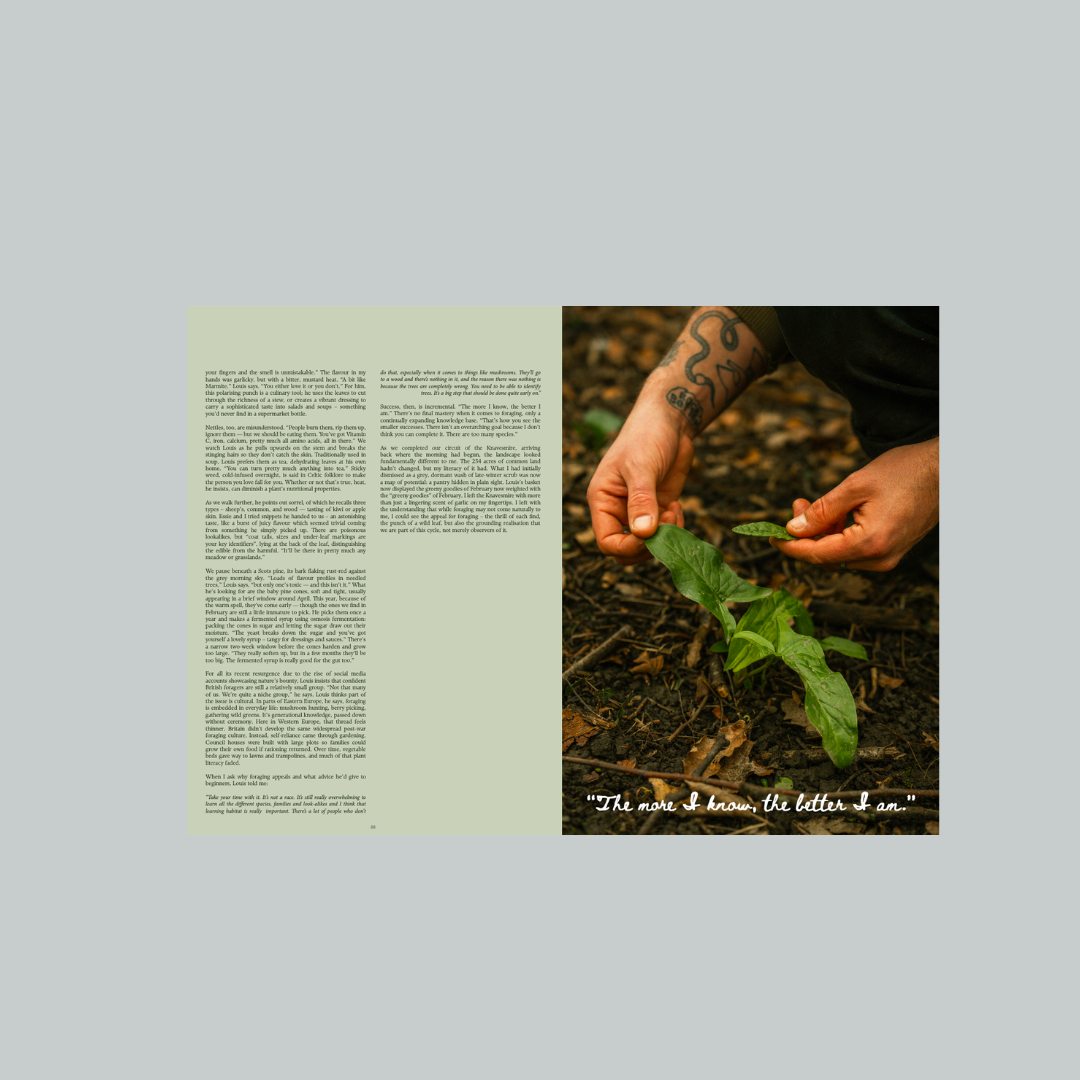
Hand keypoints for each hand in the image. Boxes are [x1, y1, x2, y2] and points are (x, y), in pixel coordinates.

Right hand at [586, 404, 694, 563]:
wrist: (670, 421)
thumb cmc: (647, 436)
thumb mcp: (641, 467)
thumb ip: (641, 500)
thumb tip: (643, 533)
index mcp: (603, 501)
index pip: (607, 541)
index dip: (628, 546)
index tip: (650, 534)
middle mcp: (618, 510)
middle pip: (626, 551)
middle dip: (648, 545)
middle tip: (666, 523)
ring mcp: (640, 511)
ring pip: (648, 545)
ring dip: (665, 538)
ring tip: (674, 512)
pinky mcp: (659, 508)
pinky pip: (665, 533)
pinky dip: (675, 528)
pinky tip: (677, 506)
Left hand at [770, 438, 938, 570]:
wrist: (948, 470)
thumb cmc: (906, 472)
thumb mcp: (856, 485)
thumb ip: (822, 511)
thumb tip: (793, 529)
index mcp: (870, 544)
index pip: (817, 555)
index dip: (789, 546)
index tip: (769, 535)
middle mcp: (880, 559)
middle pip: (827, 556)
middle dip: (806, 534)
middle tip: (798, 504)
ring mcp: (888, 558)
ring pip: (840, 554)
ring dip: (822, 532)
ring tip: (812, 503)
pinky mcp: (893, 550)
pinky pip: (856, 550)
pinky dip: (840, 533)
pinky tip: (836, 512)